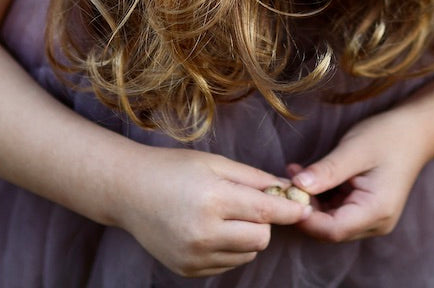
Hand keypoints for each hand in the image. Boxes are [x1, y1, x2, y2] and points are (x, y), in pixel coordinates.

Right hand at [115, 146, 311, 276]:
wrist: (129, 191)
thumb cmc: (173, 169)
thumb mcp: (214, 163)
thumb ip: (253, 178)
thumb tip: (287, 190)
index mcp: (212, 199)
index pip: (264, 211)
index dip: (289, 210)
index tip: (305, 207)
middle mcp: (204, 233)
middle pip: (261, 238)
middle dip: (264, 221)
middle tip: (250, 204)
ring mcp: (194, 256)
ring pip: (247, 254)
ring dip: (247, 236)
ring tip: (226, 215)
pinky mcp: (188, 270)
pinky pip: (227, 264)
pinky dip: (229, 248)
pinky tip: (211, 229)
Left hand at [288, 108, 429, 242]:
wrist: (415, 132)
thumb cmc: (387, 137)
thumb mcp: (354, 150)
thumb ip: (327, 170)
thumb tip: (296, 187)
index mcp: (376, 211)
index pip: (333, 230)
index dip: (305, 217)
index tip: (285, 193)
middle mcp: (374, 222)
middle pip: (329, 228)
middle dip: (304, 207)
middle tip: (283, 180)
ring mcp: (370, 217)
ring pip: (330, 220)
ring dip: (309, 199)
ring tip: (292, 172)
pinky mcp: (364, 209)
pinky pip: (336, 209)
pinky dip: (319, 194)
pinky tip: (306, 174)